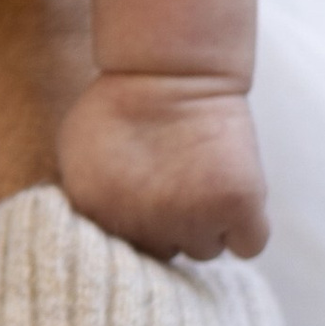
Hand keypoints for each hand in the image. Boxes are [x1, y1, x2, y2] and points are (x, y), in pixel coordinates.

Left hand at [58, 70, 268, 262]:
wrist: (170, 67)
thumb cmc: (123, 104)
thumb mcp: (76, 153)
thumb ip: (84, 201)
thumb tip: (88, 236)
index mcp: (96, 213)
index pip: (117, 258)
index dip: (133, 232)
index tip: (142, 206)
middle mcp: (143, 225)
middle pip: (162, 255)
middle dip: (168, 229)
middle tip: (174, 189)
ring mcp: (192, 218)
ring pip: (204, 251)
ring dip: (207, 226)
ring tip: (202, 181)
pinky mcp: (237, 205)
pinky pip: (248, 245)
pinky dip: (245, 229)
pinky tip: (232, 199)